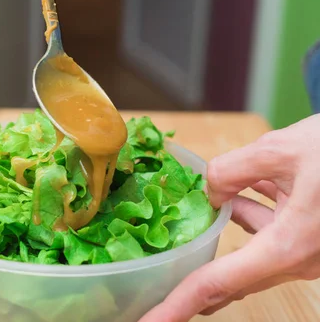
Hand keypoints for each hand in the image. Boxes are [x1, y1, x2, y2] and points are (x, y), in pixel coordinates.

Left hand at [139, 114, 319, 320]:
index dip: (178, 306)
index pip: (218, 283)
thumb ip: (229, 172)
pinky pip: (268, 228)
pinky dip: (251, 208)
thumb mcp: (278, 151)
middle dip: (192, 275)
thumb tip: (208, 191)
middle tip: (151, 291)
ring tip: (214, 191)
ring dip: (230, 216)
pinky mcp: (310, 238)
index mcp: (287, 247)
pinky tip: (246, 184)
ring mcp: (306, 252)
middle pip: (229, 275)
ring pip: (249, 241)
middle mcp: (296, 260)